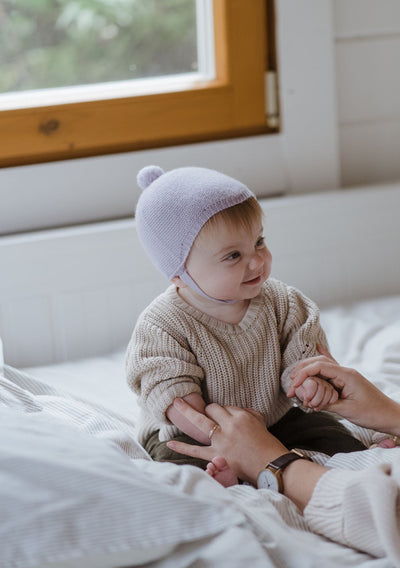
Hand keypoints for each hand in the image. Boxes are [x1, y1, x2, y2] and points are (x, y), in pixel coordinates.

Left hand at [167, 398, 326, 510]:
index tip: (225, 418)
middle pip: (211, 409)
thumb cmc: (268, 445)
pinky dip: (182, 447)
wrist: (272, 466)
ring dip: (187, 412)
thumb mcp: (260, 422)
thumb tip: (238, 410)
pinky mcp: (217, 456)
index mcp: (241, 416)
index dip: (223, 412)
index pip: (225, 407)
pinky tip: (170, 443)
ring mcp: (222, 440)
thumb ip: (248, 413)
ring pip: (201, 422)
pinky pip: (196, 450)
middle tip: (201, 409)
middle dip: (205, 408)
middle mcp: (230, 425)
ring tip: (176, 403)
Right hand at [290, 345, 399, 435]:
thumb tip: (309, 400)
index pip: (319, 366)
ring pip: (322, 366)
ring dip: (308, 372)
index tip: (293, 385)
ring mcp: (346, 375)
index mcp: (346, 375)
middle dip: (301, 372)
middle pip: (318, 363)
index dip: (303, 374)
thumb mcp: (347, 410)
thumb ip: (327, 403)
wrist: (390, 416)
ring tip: (295, 379)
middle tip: (290, 385)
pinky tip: (318, 348)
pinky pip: (331, 368)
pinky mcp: (347, 380)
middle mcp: (345, 371)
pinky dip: (322, 360)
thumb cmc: (372, 414)